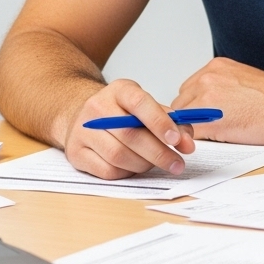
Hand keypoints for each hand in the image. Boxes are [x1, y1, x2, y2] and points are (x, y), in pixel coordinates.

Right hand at [64, 79, 194, 179]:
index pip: (141, 104)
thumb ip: (171, 121)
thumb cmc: (122, 112)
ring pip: (119, 156)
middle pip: (130, 135)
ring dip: (144, 164)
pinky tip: (135, 166)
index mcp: (120, 90)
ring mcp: (83, 130)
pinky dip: (127, 172)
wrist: (83, 116)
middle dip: (159, 152)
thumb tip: (187, 142)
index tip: (177, 140)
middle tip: (177, 163)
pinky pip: (107, 171)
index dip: (160, 123)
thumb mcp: (147, 106)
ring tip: (156, 163)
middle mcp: (98, 107)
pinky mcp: (75, 153)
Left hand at [171, 58, 263, 143]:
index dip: (196, 107)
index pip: (189, 90)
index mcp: (217, 67)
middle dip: (192, 118)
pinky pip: (189, 135)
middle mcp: (208, 77)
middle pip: (181, 104)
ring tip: (219, 136)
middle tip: (213, 129)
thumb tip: (210, 108)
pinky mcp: (207, 119)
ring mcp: (205, 96)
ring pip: (182, 121)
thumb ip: (223, 89)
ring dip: (193, 130)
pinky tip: (220, 141)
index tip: (207, 118)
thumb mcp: (245, 83)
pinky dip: (199, 142)